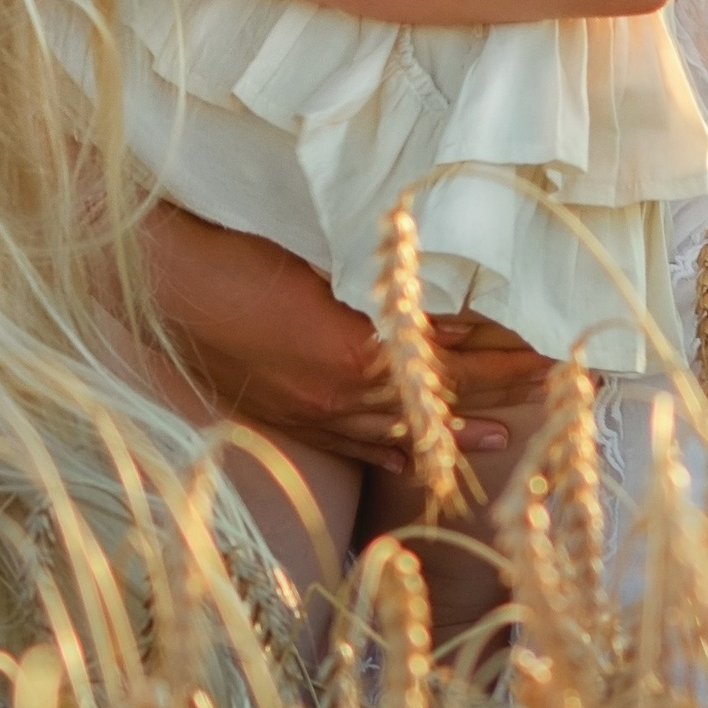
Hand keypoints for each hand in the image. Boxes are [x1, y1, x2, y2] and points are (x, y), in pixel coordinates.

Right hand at [140, 203, 554, 478]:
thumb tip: (444, 312)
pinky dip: (392, 448)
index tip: (548, 351)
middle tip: (555, 390)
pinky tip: (419, 457)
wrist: (153, 275)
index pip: (450, 359)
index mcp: (354, 349)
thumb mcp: (319, 260)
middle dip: (496, 391)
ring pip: (400, 426)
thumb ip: (384, 291)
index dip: (502, 356)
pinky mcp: (287, 413)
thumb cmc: (231, 250)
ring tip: (504, 435)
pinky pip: (352, 442)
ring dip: (454, 426)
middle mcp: (339, 393)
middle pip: (436, 396)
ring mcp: (312, 410)